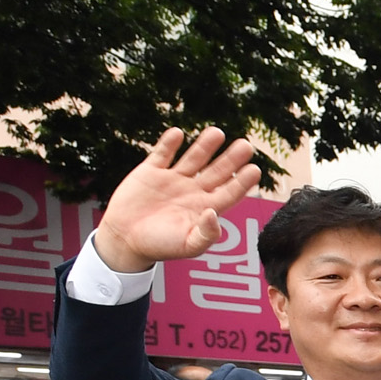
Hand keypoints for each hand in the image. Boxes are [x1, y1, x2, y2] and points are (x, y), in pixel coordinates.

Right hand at [92, 127, 262, 272]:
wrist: (125, 239)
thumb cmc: (159, 246)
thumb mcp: (187, 246)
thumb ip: (205, 234)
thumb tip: (215, 214)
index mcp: (205, 208)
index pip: (230, 192)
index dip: (242, 182)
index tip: (255, 170)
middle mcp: (193, 191)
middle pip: (217, 171)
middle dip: (231, 159)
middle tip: (246, 146)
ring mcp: (173, 179)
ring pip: (193, 158)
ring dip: (205, 146)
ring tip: (217, 133)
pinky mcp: (151, 171)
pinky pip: (163, 154)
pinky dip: (169, 144)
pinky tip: (178, 134)